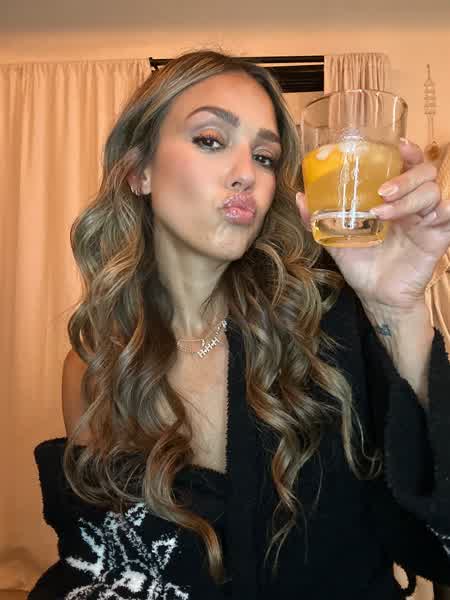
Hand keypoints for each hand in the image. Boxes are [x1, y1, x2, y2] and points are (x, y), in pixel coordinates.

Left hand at [296, 140, 449, 310]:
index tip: (397, 146)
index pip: (407, 164)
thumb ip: (320, 218)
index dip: (407, 151)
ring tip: (383, 212)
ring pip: (433, 191)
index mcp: (393, 198)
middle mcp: (412, 204)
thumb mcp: (336, 239)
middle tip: (382, 190)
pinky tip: (418, 220)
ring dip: (409, 197)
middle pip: (424, 171)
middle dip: (405, 176)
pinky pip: (449, 214)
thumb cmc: (361, 264)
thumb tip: (300, 196)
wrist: (376, 296)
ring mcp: (427, 219)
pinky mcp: (438, 236)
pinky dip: (440, 210)